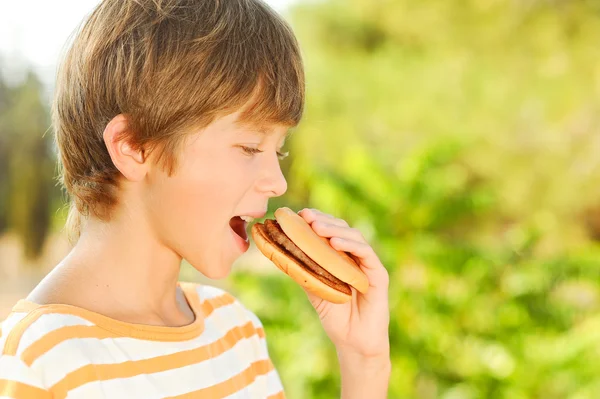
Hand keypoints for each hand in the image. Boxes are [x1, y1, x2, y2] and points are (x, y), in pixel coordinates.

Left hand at [297, 208, 389, 361]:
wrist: (353, 342)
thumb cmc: (335, 316)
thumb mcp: (313, 288)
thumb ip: (303, 269)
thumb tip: (279, 251)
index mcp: (340, 257)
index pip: (330, 230)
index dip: (317, 219)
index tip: (299, 214)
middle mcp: (355, 257)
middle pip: (342, 229)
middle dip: (324, 220)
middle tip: (306, 217)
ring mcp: (367, 265)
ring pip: (354, 237)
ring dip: (335, 229)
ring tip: (317, 227)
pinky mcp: (378, 275)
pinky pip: (367, 254)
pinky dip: (351, 245)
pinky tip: (335, 243)